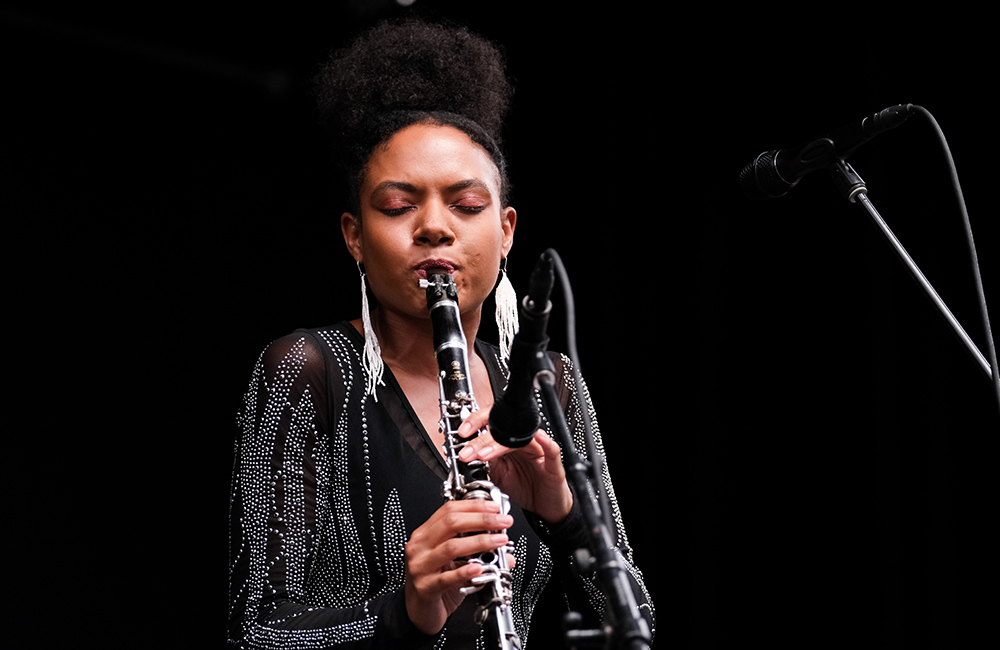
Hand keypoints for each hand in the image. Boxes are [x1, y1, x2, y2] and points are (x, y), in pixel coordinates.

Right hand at [404, 499, 513, 635]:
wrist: (419, 612)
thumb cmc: (436, 584)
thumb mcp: (455, 562)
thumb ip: (477, 552)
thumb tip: (505, 552)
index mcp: (425, 534)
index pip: (449, 510)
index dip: (474, 506)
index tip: (494, 508)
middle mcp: (420, 547)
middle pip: (451, 523)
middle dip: (481, 520)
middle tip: (502, 521)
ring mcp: (420, 566)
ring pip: (451, 547)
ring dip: (479, 542)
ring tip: (498, 542)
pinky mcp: (425, 587)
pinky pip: (447, 578)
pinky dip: (465, 572)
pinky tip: (479, 568)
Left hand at [456, 410, 573, 525]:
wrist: (545, 507)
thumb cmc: (524, 488)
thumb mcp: (496, 476)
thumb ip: (483, 463)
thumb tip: (463, 455)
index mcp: (507, 442)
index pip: (492, 422)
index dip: (476, 422)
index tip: (462, 433)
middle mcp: (522, 442)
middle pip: (503, 430)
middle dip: (481, 440)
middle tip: (467, 452)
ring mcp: (538, 451)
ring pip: (521, 438)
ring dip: (500, 444)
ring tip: (485, 454)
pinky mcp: (553, 464)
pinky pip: (552, 450)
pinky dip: (545, 442)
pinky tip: (537, 437)